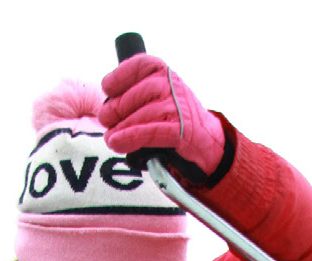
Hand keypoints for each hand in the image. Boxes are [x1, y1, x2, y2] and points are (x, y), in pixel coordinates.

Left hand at [99, 55, 225, 183]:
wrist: (206, 140)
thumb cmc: (174, 118)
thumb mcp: (158, 96)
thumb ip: (136, 93)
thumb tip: (106, 104)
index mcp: (165, 73)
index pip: (139, 66)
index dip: (119, 77)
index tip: (107, 88)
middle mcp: (172, 86)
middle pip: (137, 94)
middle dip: (116, 108)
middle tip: (105, 120)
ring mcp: (178, 108)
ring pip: (142, 114)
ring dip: (121, 127)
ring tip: (110, 137)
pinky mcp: (181, 131)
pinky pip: (150, 132)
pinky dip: (130, 137)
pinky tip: (117, 143)